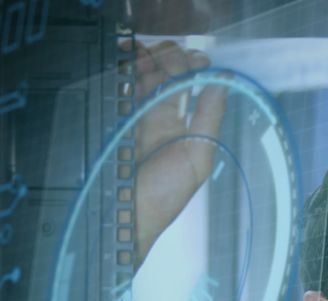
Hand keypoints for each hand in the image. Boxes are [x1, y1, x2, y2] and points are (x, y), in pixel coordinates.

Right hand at [129, 40, 226, 265]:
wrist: (120, 217)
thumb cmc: (163, 198)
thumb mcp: (196, 159)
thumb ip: (209, 119)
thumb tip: (223, 83)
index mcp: (181, 127)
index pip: (189, 85)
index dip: (192, 67)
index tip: (195, 58)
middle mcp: (156, 118)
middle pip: (163, 75)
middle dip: (168, 59)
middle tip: (165, 55)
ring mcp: (128, 115)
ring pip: (138, 76)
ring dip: (144, 60)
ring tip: (145, 56)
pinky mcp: (104, 117)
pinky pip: (113, 86)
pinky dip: (119, 70)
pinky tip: (126, 61)